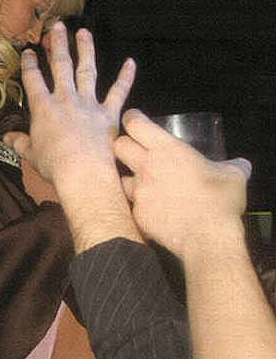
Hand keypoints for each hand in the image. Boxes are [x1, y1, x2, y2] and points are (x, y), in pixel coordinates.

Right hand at [4, 22, 134, 193]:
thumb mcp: (31, 154)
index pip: (33, 80)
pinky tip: (131, 62)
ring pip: (87, 71)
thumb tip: (6, 138)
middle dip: (57, 45)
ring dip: (85, 50)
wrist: (82, 172)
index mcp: (43, 108)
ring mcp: (89, 104)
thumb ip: (19, 143)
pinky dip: (126, 77)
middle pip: (60, 66)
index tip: (29, 52)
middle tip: (57, 27)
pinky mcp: (108, 114)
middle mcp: (66, 100)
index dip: (30, 64)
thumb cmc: (54, 165)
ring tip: (84, 33)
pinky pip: (119, 92)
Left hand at [115, 109, 251, 257]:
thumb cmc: (219, 200)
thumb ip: (233, 165)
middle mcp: (146, 167)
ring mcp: (138, 192)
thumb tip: (241, 165)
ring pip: (121, 177)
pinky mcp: (137, 214)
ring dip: (129, 177)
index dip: (133, 119)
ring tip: (145, 183)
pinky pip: (131, 204)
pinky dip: (139, 204)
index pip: (135, 124)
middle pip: (118, 146)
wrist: (206, 238)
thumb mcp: (233, 176)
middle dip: (124, 145)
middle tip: (135, 150)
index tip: (135, 121)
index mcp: (166, 149)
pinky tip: (152, 208)